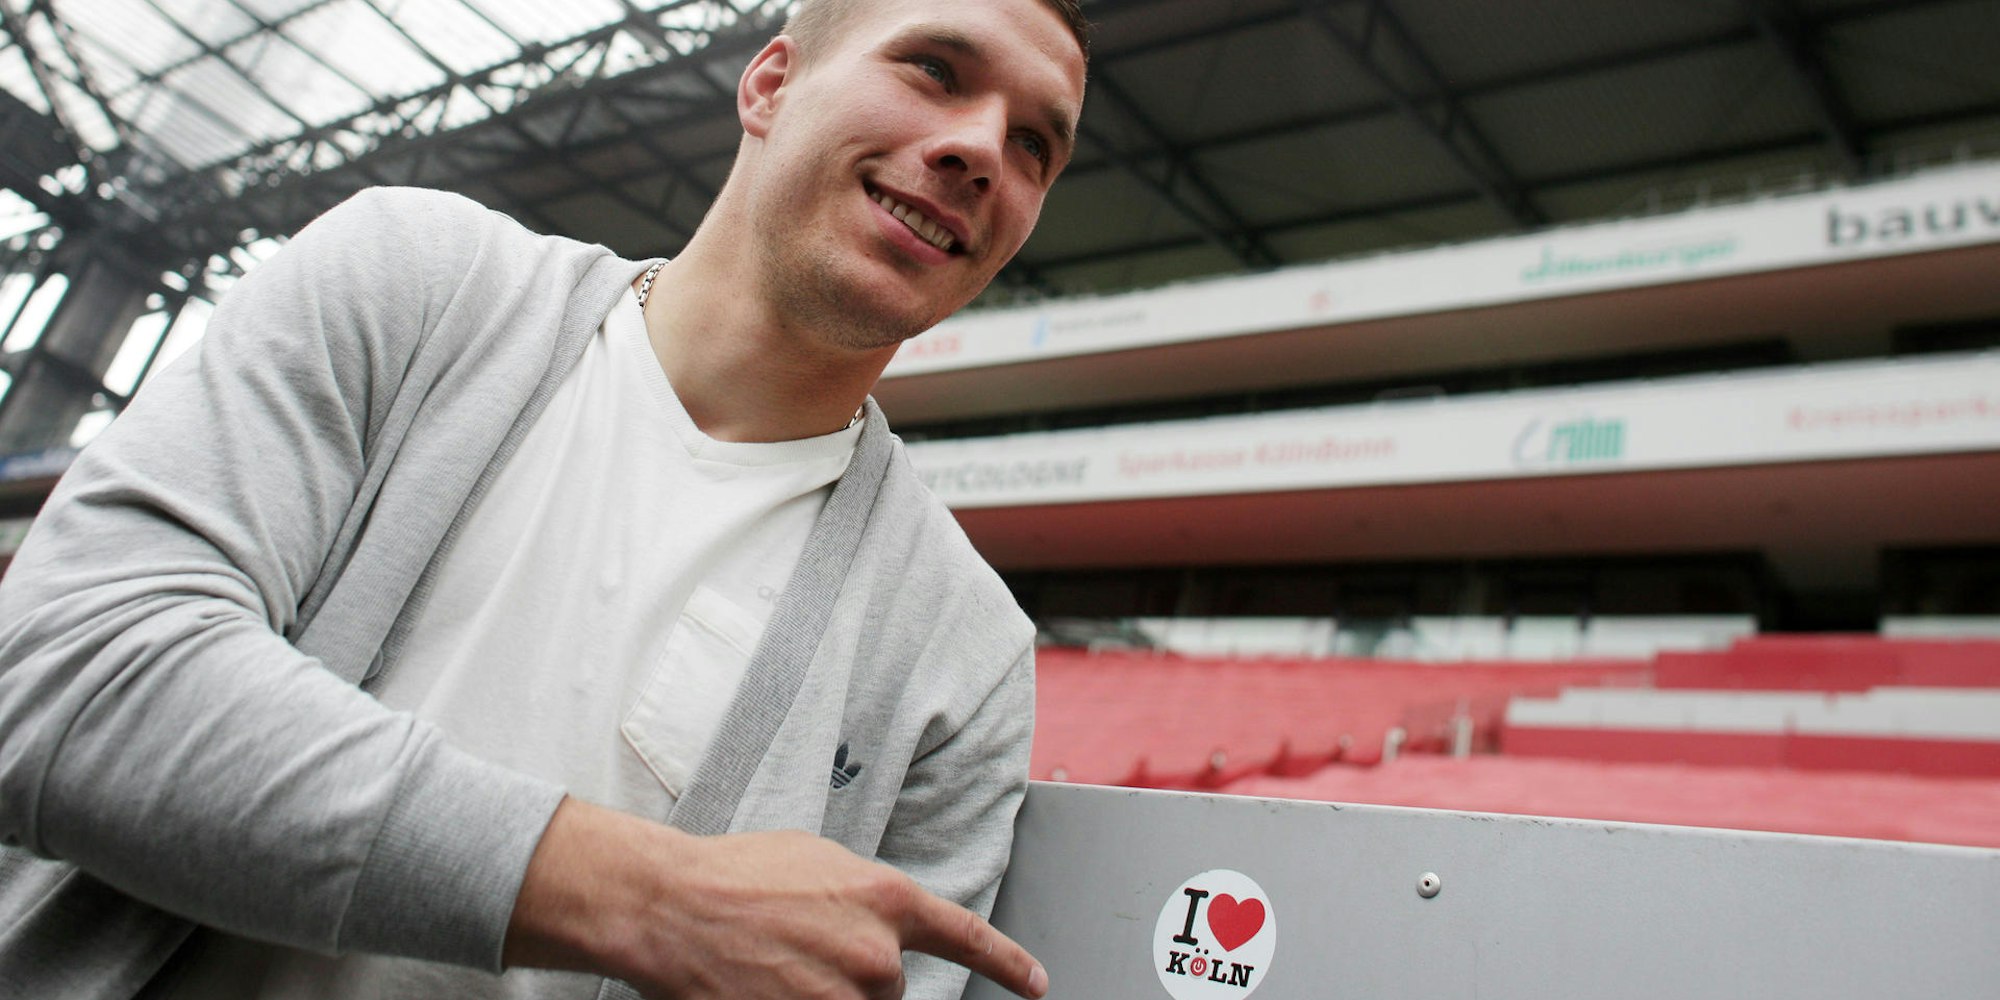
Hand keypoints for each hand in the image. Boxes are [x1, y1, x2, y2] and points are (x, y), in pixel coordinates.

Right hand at [504, 797, 1047, 998]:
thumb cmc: (735, 875)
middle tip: (797, 950)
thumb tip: (880, 921)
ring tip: (774, 967)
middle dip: (854, 976)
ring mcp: (844, 999)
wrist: (673, 906)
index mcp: (888, 899)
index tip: (1036, 983)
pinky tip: (771, 988)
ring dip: (825, 996)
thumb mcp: (820, 862)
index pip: (968, 938)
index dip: (1009, 966)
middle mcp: (878, 954)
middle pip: (890, 987)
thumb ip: (865, 897)